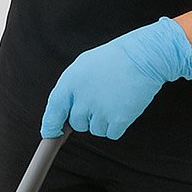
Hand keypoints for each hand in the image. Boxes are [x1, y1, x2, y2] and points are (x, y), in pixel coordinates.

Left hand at [41, 17, 191, 139]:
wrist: (141, 57)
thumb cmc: (113, 60)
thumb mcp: (83, 66)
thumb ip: (71, 88)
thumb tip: (64, 113)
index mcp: (70, 82)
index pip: (54, 109)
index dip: (50, 125)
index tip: (50, 134)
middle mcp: (82, 98)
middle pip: (77, 124)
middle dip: (86, 117)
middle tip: (100, 99)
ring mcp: (100, 110)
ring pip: (95, 130)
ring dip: (103, 121)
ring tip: (113, 99)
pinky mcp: (118, 120)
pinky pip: (111, 134)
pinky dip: (117, 126)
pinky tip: (122, 107)